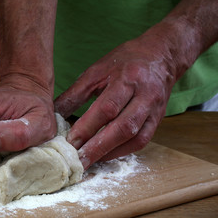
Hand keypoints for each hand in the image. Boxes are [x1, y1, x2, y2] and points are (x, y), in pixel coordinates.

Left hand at [55, 34, 176, 168]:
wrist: (161, 56)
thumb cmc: (125, 61)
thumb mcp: (97, 70)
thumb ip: (76, 93)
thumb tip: (55, 114)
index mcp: (128, 78)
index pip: (107, 107)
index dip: (88, 127)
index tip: (70, 142)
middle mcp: (145, 95)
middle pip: (123, 127)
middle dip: (98, 147)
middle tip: (78, 161)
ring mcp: (155, 109)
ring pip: (135, 137)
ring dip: (110, 153)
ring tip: (89, 162)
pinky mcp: (159, 119)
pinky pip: (143, 141)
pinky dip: (122, 151)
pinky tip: (106, 155)